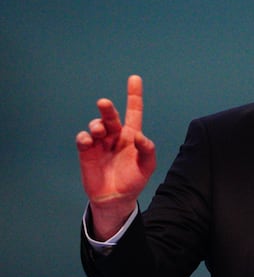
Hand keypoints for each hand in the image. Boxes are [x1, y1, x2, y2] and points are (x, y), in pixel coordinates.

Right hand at [76, 75, 155, 238]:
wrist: (115, 199)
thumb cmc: (133, 180)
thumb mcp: (146, 166)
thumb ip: (147, 150)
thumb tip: (141, 136)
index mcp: (133, 136)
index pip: (134, 112)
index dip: (134, 95)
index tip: (134, 78)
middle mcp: (116, 136)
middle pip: (111, 116)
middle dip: (107, 108)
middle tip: (104, 103)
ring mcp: (100, 143)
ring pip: (96, 125)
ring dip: (96, 124)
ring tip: (99, 132)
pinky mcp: (87, 152)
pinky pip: (83, 139)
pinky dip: (84, 137)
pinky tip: (88, 140)